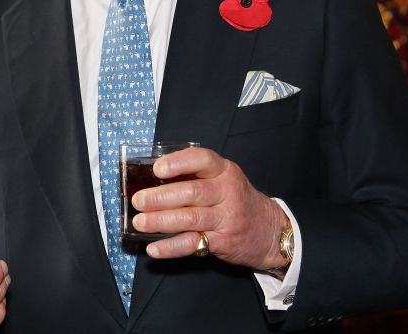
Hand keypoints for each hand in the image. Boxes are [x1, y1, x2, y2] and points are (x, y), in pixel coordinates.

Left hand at [131, 147, 288, 269]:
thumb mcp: (222, 179)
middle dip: (161, 197)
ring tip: (140, 222)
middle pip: (192, 192)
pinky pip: (193, 244)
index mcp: (224, 171)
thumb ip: (194, 175)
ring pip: (190, 219)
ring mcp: (226, 218)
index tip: (157, 169)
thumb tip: (149, 178)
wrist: (269, 231)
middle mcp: (227, 192)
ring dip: (161, 221)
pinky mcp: (223, 241)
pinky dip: (171, 247)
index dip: (178, 163)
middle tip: (138, 201)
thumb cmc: (235, 199)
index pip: (202, 160)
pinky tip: (153, 248)